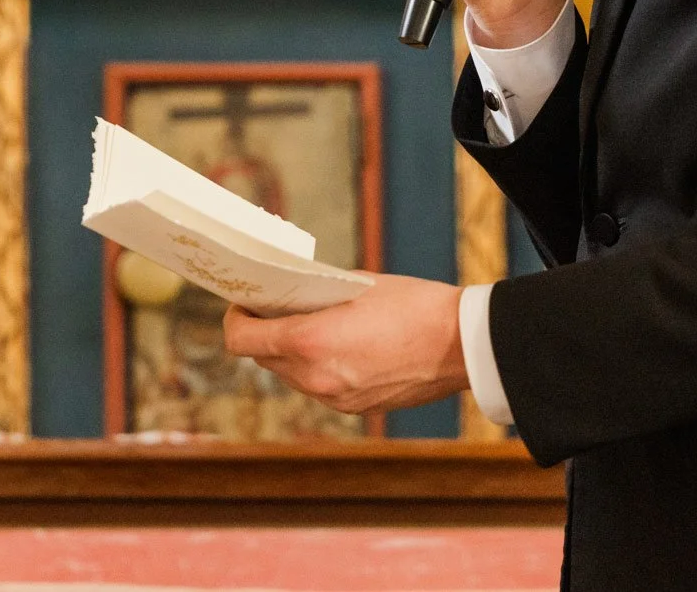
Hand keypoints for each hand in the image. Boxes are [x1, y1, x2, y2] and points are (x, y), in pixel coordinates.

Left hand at [222, 276, 467, 414]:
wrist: (461, 345)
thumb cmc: (411, 304)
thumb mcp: (353, 286)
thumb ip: (312, 298)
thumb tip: (287, 298)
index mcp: (309, 342)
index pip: (241, 340)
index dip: (236, 319)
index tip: (245, 302)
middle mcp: (314, 378)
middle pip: (263, 358)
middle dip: (263, 333)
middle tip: (275, 307)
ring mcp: (334, 399)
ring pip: (290, 375)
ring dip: (290, 352)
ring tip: (312, 326)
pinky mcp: (354, 409)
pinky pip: (318, 387)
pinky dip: (317, 367)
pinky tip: (340, 346)